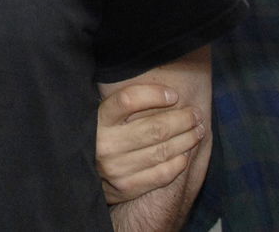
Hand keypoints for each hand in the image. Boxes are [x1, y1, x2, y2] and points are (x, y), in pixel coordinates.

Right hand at [96, 83, 203, 204]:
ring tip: (197, 131)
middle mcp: (105, 144)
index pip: (128, 100)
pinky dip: (178, 163)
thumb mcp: (102, 115)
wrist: (81, 174)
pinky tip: (185, 155)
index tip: (174, 95)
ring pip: (162, 151)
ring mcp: (115, 168)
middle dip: (183, 120)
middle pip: (154, 129)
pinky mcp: (126, 187)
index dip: (154, 95)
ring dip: (186, 140)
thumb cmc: (99, 136)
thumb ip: (123, 104)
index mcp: (98, 120)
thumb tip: (164, 91)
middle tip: (196, 115)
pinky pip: (161, 174)